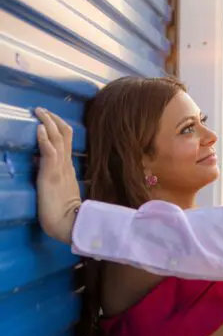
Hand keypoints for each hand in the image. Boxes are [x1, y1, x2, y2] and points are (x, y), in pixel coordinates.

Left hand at [35, 108, 81, 243]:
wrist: (70, 226)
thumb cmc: (66, 214)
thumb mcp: (61, 190)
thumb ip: (56, 175)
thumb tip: (42, 162)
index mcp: (68, 168)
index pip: (66, 140)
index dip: (58, 125)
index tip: (48, 116)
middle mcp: (65, 165)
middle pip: (63, 134)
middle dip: (52, 118)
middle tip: (41, 108)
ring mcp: (59, 169)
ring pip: (57, 139)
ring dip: (47, 122)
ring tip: (39, 111)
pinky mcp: (51, 176)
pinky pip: (49, 153)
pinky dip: (44, 139)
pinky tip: (39, 129)